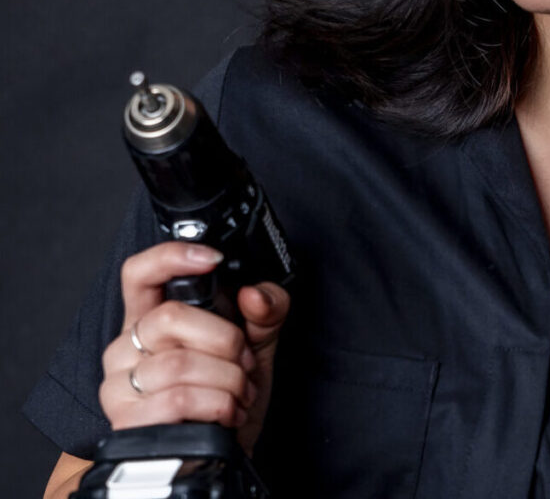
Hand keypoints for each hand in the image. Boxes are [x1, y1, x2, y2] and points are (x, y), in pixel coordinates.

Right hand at [99, 241, 289, 453]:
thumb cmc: (227, 394)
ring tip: (239, 393)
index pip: (140, 273)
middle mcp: (126, 347)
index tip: (212, 258)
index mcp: (152, 318)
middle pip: (170, 317)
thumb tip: (255, 294)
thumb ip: (266, 311)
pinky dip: (217, 405)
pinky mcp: (126, 422)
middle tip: (243, 360)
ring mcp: (120, 385)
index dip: (171, 256)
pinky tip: (226, 414)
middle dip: (224, 339)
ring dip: (227, 380)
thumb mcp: (256, 345)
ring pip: (179, 363)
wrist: (215, 455)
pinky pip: (177, 399)